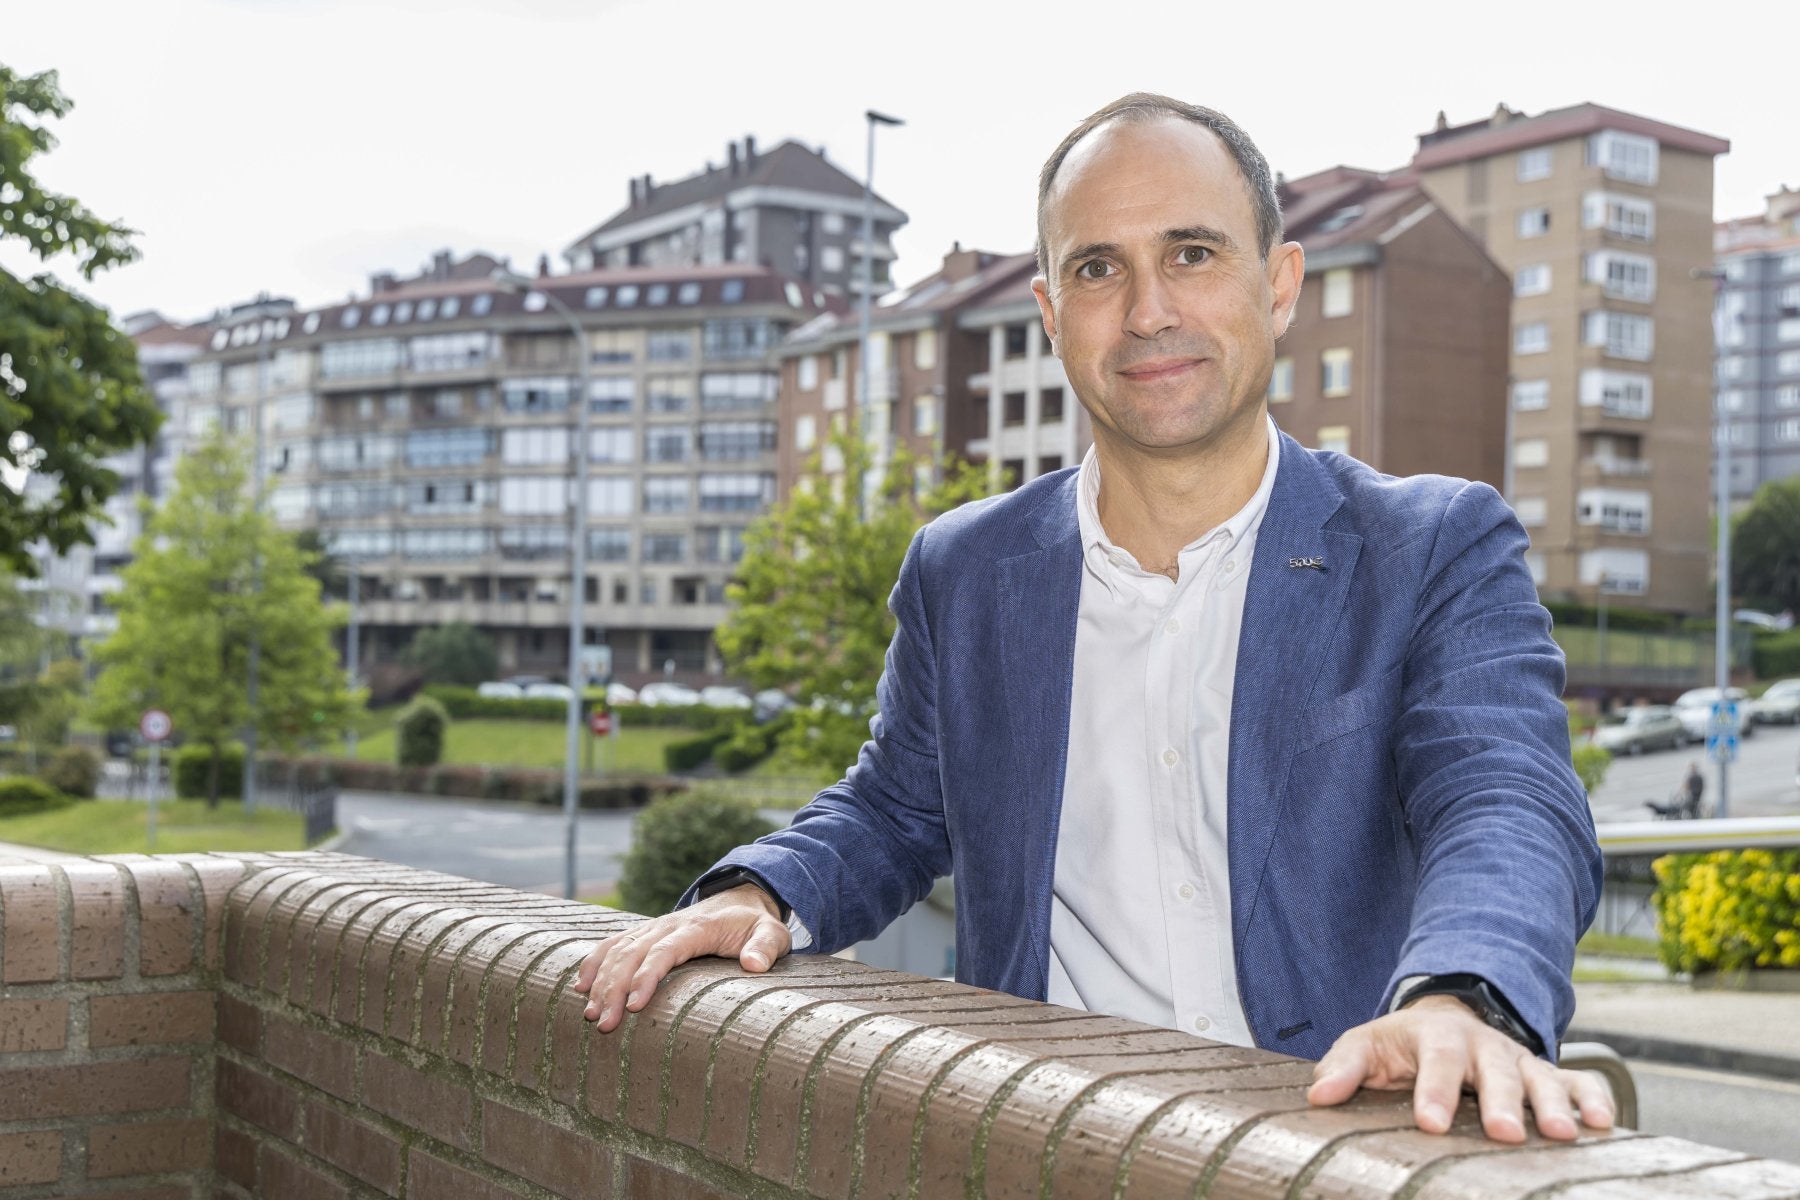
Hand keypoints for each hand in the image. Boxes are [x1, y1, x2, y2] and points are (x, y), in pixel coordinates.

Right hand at [572, 884, 792, 1032]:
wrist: (740, 900)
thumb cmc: (756, 925)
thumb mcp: (772, 933)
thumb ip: (766, 947)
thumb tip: (753, 965)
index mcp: (698, 928)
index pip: (665, 950)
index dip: (647, 976)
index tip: (633, 1005)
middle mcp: (669, 924)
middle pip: (633, 953)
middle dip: (614, 988)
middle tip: (604, 1024)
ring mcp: (654, 927)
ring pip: (618, 950)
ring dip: (601, 981)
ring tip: (589, 1014)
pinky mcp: (646, 934)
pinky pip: (614, 943)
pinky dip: (595, 962)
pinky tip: (581, 987)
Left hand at [1306, 995, 1615, 1141]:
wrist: (1446, 1021)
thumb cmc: (1401, 1046)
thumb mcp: (1366, 1046)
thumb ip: (1343, 1067)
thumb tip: (1319, 1095)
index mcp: (1437, 1037)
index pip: (1435, 1060)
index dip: (1434, 1091)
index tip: (1430, 1123)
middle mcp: (1484, 1047)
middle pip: (1495, 1070)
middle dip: (1501, 1101)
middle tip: (1506, 1133)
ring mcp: (1520, 1060)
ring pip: (1543, 1077)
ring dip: (1554, 1104)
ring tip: (1560, 1135)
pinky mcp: (1549, 1076)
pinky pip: (1581, 1083)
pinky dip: (1595, 1100)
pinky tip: (1602, 1126)